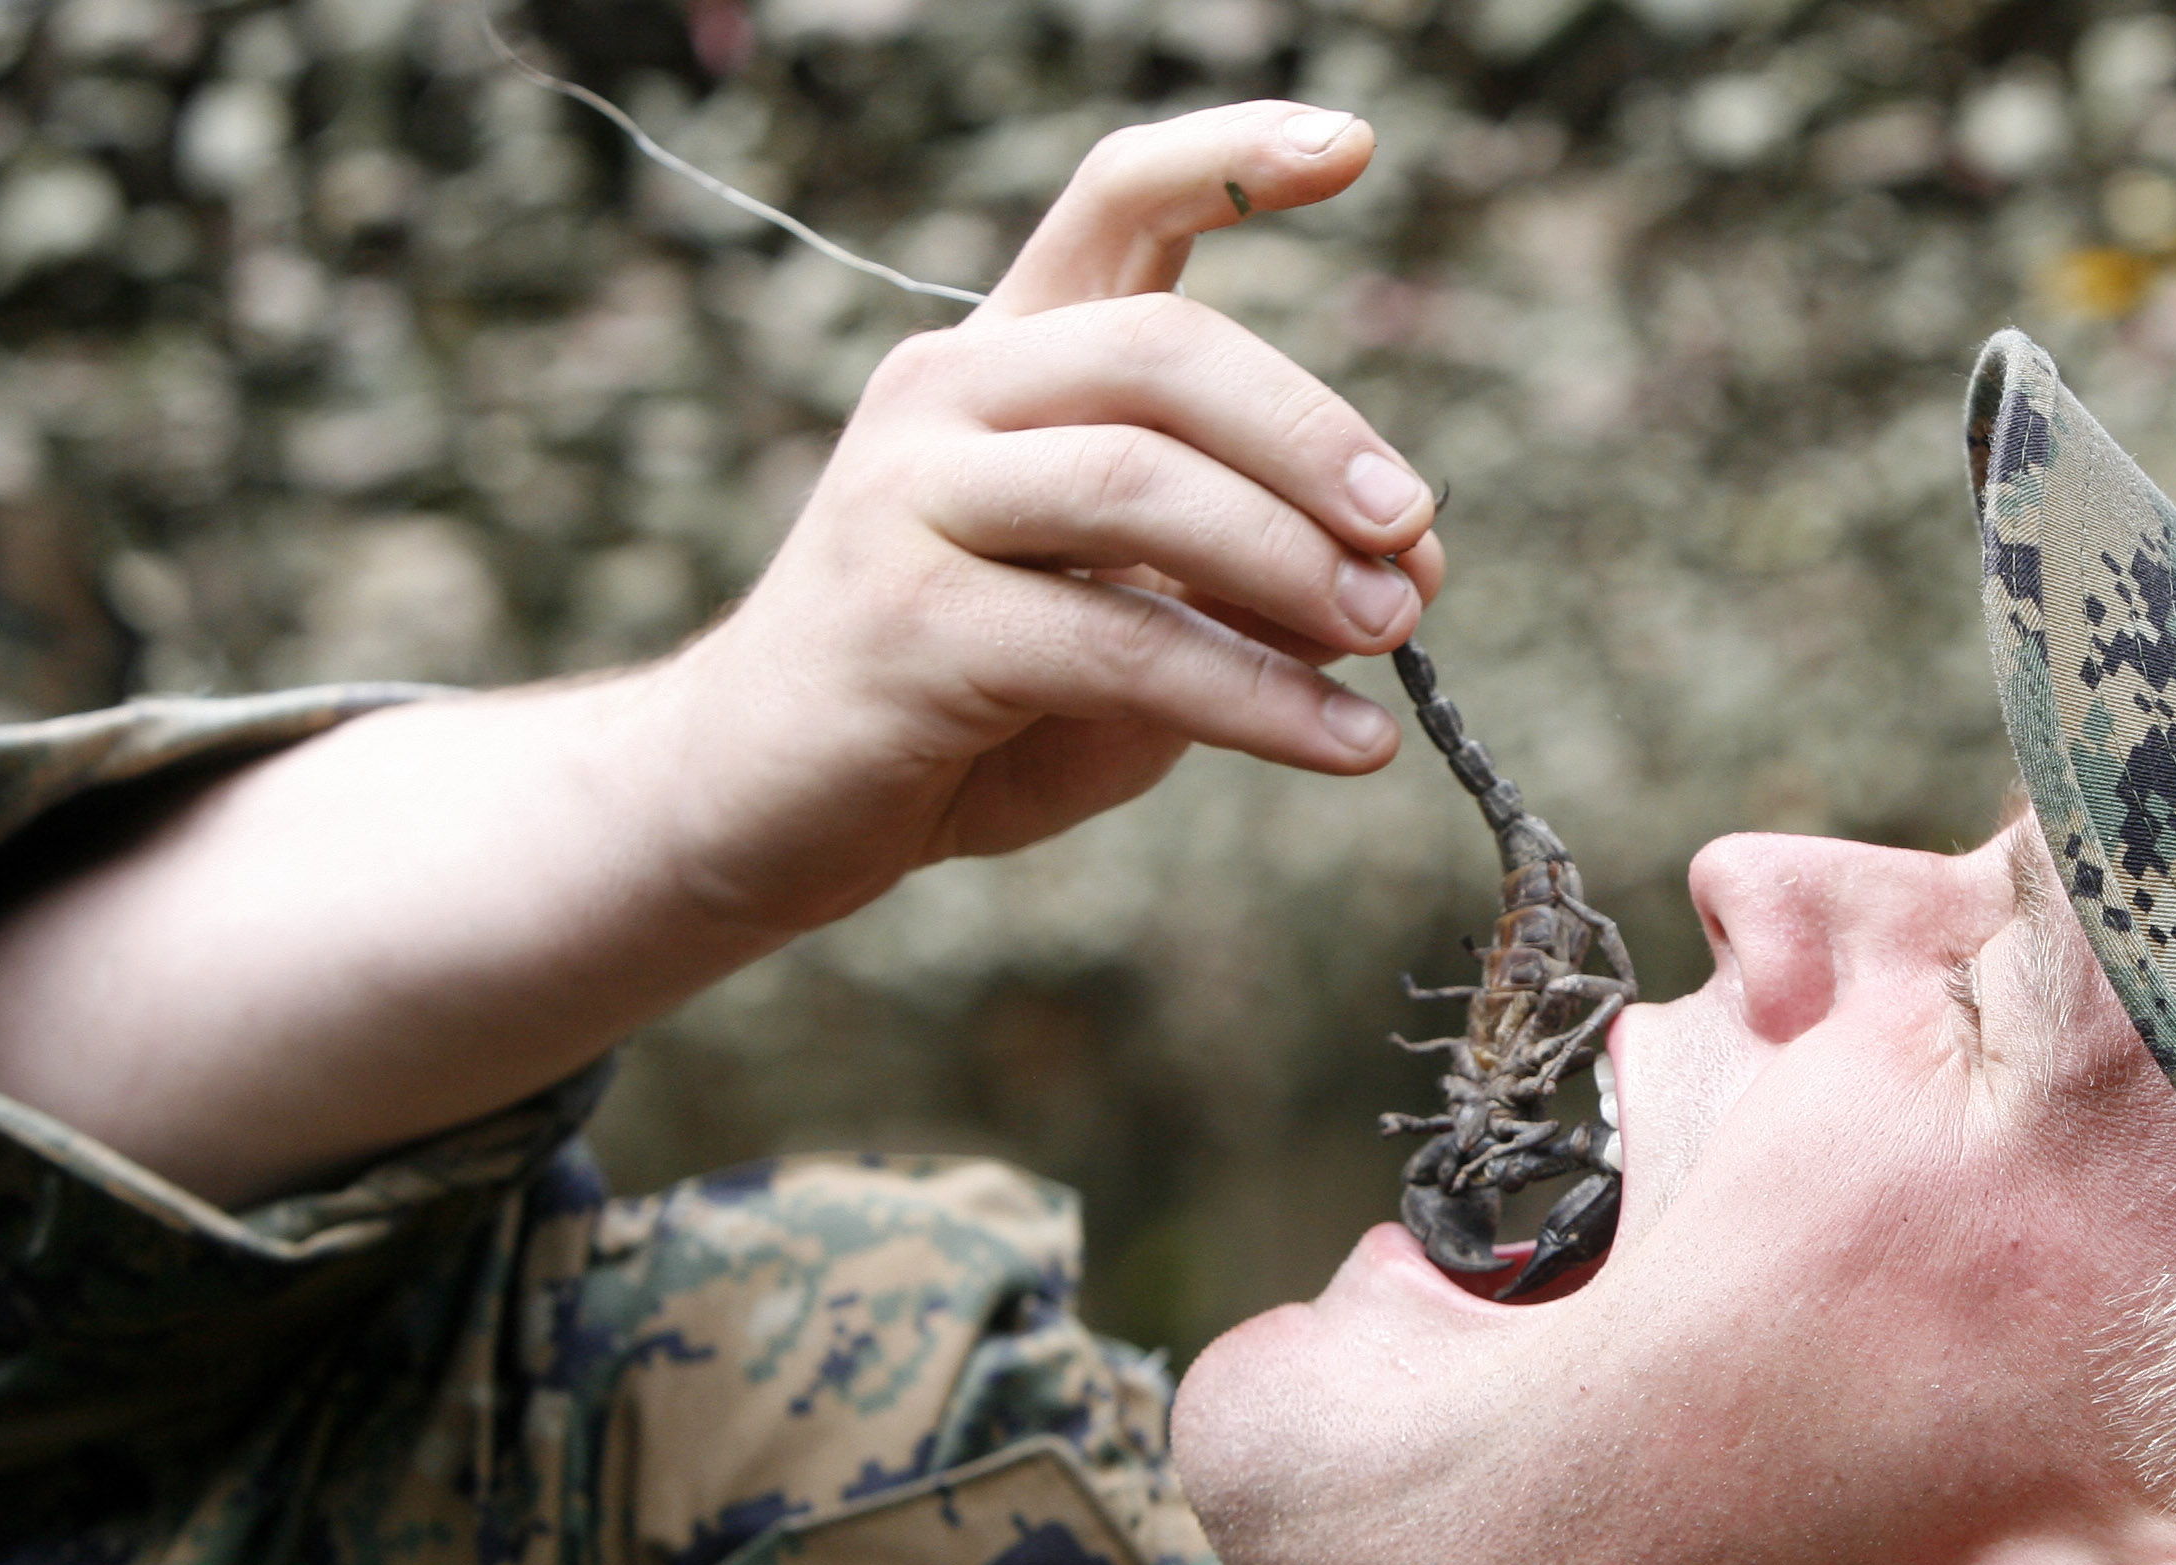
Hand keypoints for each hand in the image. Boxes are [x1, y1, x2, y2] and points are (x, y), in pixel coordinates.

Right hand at [643, 100, 1445, 932]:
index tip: (1355, 145)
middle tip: (1415, 530)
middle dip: (1313, 434)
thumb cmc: (965, 706)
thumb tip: (1405, 578)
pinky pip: (1117, 644)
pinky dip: (1255, 697)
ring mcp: (908, 500)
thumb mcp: (1129, 627)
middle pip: (1160, 348)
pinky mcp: (907, 627)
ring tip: (1393, 632)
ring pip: (1137, 482)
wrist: (760, 808)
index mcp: (1004, 364)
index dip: (1230, 157)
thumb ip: (1244, 585)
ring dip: (1292, 560)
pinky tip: (1348, 743)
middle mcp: (947, 396)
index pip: (1114, 207)